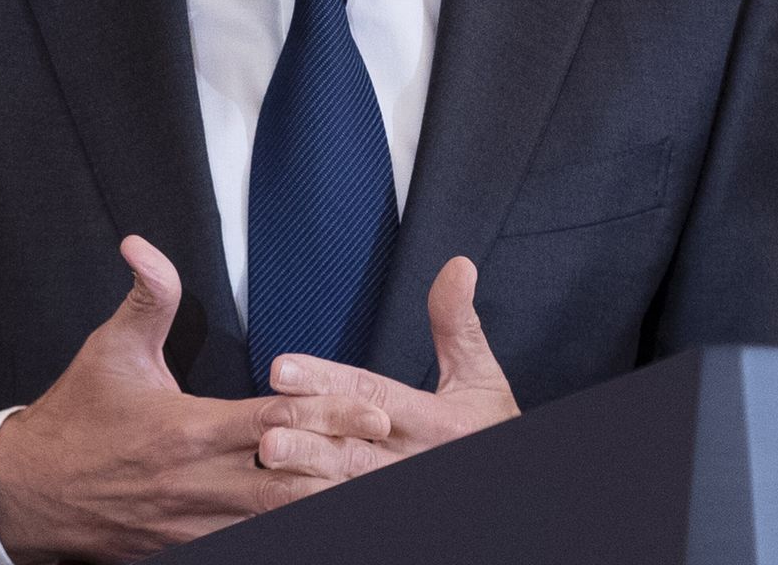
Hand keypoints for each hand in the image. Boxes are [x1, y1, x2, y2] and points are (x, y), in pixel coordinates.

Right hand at [0, 236, 390, 563]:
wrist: (26, 494)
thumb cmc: (73, 419)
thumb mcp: (109, 351)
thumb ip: (146, 299)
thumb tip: (144, 246)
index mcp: (189, 429)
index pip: (274, 423)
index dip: (330, 418)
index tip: (375, 413)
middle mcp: (200, 482)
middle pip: (291, 484)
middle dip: (347, 474)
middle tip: (398, 463)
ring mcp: (196, 523)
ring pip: (276, 523)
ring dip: (323, 508)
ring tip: (375, 496)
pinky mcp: (186, 546)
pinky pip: (247, 546)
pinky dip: (284, 536)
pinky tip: (318, 525)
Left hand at [261, 256, 517, 485]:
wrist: (511, 484)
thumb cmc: (489, 430)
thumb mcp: (480, 377)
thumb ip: (457, 324)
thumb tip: (457, 265)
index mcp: (438, 422)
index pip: (373, 395)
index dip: (326, 380)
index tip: (281, 368)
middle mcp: (415, 461)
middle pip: (351, 449)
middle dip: (308, 437)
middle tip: (268, 430)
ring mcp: (400, 490)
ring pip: (342, 486)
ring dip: (302, 473)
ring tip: (266, 457)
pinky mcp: (384, 511)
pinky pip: (339, 509)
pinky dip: (309, 503)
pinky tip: (275, 493)